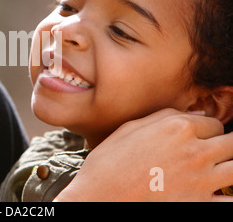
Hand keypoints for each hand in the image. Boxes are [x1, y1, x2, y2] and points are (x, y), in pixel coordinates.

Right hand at [55, 108, 232, 201]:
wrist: (100, 196)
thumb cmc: (109, 161)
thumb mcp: (130, 128)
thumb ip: (164, 116)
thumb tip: (193, 115)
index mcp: (178, 128)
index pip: (214, 125)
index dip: (207, 131)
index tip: (199, 138)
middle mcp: (195, 152)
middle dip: (226, 146)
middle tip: (212, 153)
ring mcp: (201, 181)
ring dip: (229, 168)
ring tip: (217, 171)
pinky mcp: (200, 205)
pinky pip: (231, 201)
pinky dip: (228, 196)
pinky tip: (218, 193)